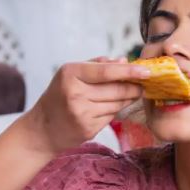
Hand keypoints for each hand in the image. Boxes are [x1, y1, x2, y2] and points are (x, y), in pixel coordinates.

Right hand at [22, 56, 148, 154]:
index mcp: (70, 74)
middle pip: (116, 89)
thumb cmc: (60, 96)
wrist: (42, 129)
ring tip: (128, 95)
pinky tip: (107, 109)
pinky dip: (114, 112)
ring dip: (126, 99)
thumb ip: (97, 65)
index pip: (107, 71)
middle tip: (142, 86)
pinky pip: (111, 117)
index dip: (129, 71)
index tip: (147, 71)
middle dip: (134, 87)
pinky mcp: (87, 128)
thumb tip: (123, 60)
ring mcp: (81, 113)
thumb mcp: (71, 74)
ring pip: (117, 104)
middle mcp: (75, 93)